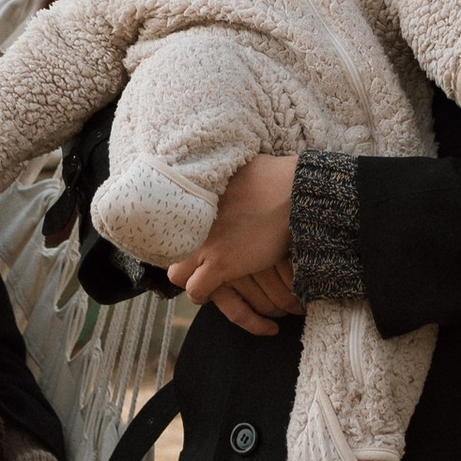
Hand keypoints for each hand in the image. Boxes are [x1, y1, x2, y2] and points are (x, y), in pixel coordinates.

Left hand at [171, 155, 298, 336]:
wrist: (294, 192)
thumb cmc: (274, 174)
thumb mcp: (237, 164)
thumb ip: (222, 174)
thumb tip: (225, 172)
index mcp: (194, 198)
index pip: (168, 223)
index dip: (182, 236)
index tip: (196, 241)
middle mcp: (193, 223)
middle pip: (166, 249)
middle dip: (180, 257)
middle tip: (199, 261)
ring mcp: (206, 244)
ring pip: (176, 274)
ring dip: (190, 278)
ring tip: (207, 281)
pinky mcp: (221, 264)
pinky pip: (197, 291)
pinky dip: (206, 296)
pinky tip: (219, 291)